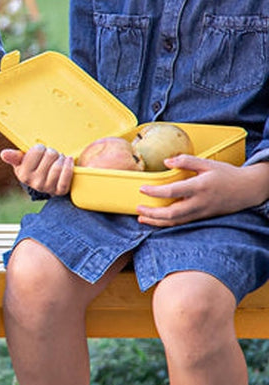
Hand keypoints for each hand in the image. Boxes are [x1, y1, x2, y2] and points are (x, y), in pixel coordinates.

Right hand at [0, 144, 73, 195]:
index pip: (37, 150)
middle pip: (50, 155)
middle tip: (50, 157)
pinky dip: (69, 166)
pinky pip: (66, 176)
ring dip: (61, 158)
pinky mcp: (60, 191)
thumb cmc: (33, 168)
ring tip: (58, 159)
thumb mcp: (22, 162)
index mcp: (23, 174)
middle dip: (52, 152)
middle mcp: (35, 183)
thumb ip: (14, 157)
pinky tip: (68, 160)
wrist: (46, 183)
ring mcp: (48, 188)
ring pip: (59, 164)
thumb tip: (4, 154)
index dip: (40, 148)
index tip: (40, 152)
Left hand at [137, 155, 268, 225]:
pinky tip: (157, 220)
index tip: (142, 188)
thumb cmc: (226, 175)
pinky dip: (168, 223)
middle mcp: (200, 203)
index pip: (173, 191)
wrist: (247, 190)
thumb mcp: (207, 163)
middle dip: (153, 213)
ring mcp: (201, 212)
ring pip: (176, 222)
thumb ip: (186, 161)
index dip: (156, 191)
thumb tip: (167, 161)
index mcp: (200, 187)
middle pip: (172, 213)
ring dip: (157, 222)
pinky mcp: (202, 217)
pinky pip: (182, 222)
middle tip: (138, 207)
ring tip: (141, 218)